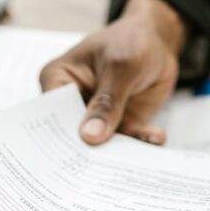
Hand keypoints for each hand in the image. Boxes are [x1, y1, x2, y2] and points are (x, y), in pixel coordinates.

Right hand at [39, 0, 187, 144]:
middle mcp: (72, 102)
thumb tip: (89, 136)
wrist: (158, 43)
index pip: (51, 114)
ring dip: (117, 152)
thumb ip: (106, 102)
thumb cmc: (130, 41)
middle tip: (100, 169)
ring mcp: (95, 116)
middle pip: (72, 135)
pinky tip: (156, 137)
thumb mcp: (120, 66)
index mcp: (57, 79)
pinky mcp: (118, 125)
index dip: (59, 136)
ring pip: (101, 144)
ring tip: (132, 158)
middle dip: (88, 151)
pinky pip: (127, 141)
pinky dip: (140, 142)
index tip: (73, 155)